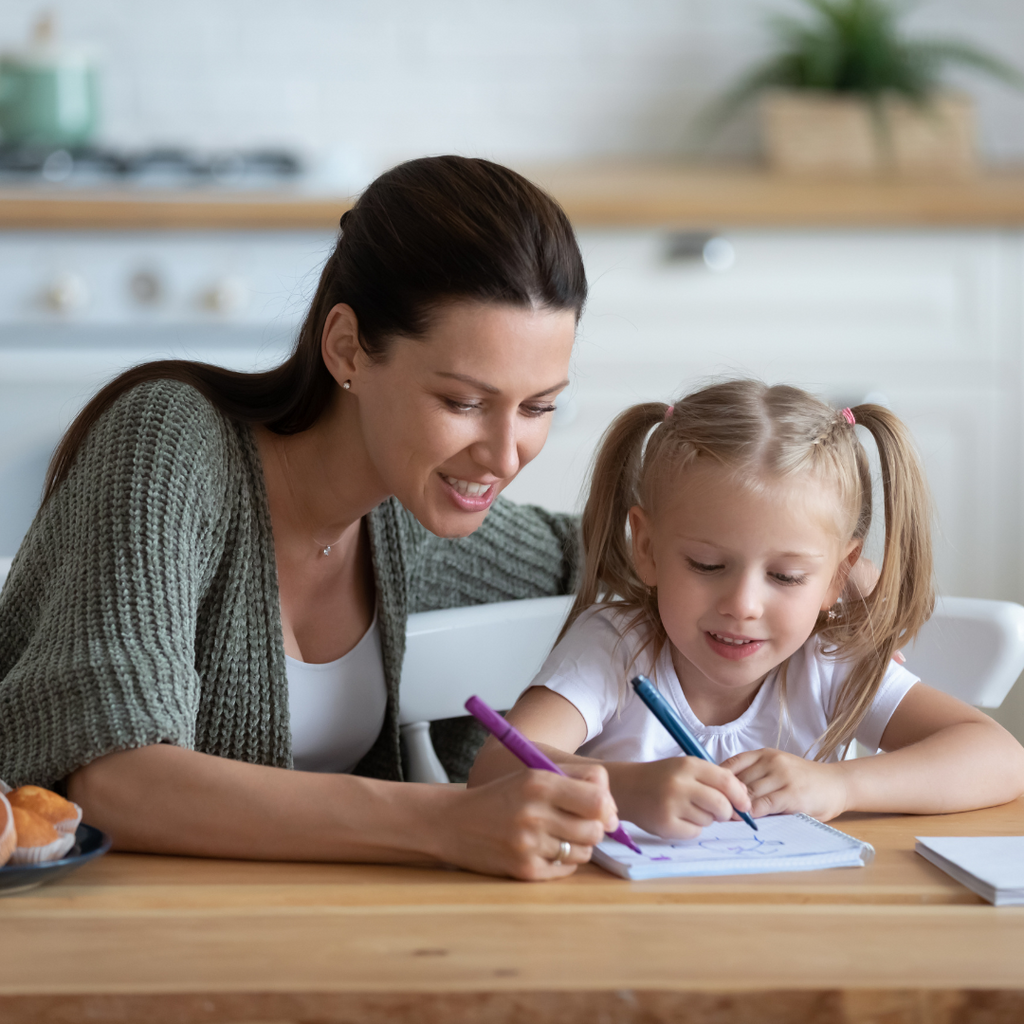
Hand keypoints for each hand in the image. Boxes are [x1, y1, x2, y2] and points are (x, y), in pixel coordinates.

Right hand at [435, 765, 618, 880]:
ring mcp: (528, 844)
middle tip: (577, 824)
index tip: (601, 810)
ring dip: (577, 846)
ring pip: (583, 852)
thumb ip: (576, 781)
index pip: (598, 800)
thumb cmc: (500, 796)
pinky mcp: (523, 870)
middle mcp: (534, 813)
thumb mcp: (532, 774)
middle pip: (595, 830)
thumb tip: (612, 811)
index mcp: (539, 782)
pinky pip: (565, 870)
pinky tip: (543, 849)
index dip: (607, 808)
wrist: (452, 822)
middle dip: (593, 829)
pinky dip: (561, 862)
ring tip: (556, 836)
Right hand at [611, 757, 751, 839]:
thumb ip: (714, 779)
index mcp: (688, 765)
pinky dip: (692, 828)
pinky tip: (678, 818)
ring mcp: (671, 806)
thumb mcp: (685, 768)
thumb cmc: (662, 777)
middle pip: (721, 805)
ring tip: (687, 808)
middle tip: (720, 812)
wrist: (627, 788)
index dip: (740, 795)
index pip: (726, 781)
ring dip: (705, 818)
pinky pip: (694, 832)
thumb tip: (745, 797)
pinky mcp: (665, 825)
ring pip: (708, 820)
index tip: (745, 804)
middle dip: (727, 812)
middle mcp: (680, 784)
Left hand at [720, 748, 848, 820]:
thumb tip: (724, 795)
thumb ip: (755, 778)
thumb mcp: (776, 770)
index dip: (717, 781)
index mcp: (764, 754)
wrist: (838, 784)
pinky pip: (764, 805)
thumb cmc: (803, 781)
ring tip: (728, 819)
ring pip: (748, 793)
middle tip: (715, 812)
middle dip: (726, 798)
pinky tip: (748, 820)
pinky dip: (752, 814)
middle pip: (737, 781)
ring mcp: (782, 776)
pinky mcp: (792, 794)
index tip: (711, 795)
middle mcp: (771, 762)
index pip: (731, 764)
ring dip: (737, 808)